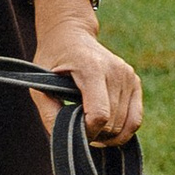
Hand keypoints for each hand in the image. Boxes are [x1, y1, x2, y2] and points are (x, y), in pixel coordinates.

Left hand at [30, 0, 142, 144]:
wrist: (70, 34)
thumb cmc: (52, 59)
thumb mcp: (39, 83)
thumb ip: (49, 112)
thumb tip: (64, 140)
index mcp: (91, 68)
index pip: (99, 115)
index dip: (87, 133)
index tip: (74, 131)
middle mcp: (115, 71)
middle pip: (113, 124)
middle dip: (96, 135)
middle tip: (79, 129)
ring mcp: (128, 75)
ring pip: (126, 125)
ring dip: (108, 135)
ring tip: (90, 127)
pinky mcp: (135, 81)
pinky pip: (136, 119)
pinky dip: (123, 131)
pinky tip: (106, 129)